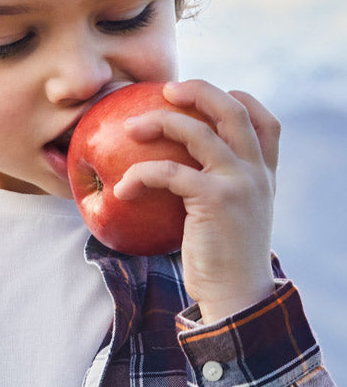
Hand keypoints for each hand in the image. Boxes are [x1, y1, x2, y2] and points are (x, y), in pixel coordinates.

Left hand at [114, 79, 279, 323]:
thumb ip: (221, 189)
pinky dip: (141, 174)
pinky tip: (122, 188)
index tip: (206, 96)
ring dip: (159, 122)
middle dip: (198, 91)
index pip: (265, 121)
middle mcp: (256, 172)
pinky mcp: (215, 199)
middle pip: (232, 110)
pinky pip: (169, 171)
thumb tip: (179, 172)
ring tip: (129, 129)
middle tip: (164, 89)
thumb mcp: (234, 218)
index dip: (239, 98)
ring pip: (197, 131)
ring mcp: (239, 182)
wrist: (237, 296)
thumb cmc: (224, 260)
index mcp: (264, 174)